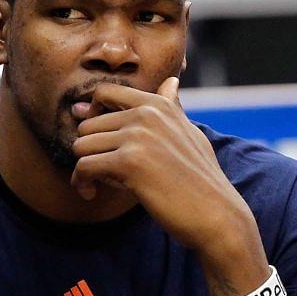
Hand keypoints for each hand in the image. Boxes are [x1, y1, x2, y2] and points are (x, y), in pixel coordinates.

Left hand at [70, 78, 258, 252]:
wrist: (215, 214)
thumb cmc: (201, 178)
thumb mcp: (190, 133)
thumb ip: (173, 108)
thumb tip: (171, 81)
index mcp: (158, 105)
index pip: (104, 92)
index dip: (93, 115)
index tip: (100, 139)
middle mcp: (147, 114)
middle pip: (87, 125)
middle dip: (90, 150)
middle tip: (103, 172)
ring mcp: (138, 136)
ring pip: (81, 146)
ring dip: (84, 168)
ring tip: (99, 183)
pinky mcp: (129, 162)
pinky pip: (83, 167)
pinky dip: (80, 183)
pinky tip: (90, 194)